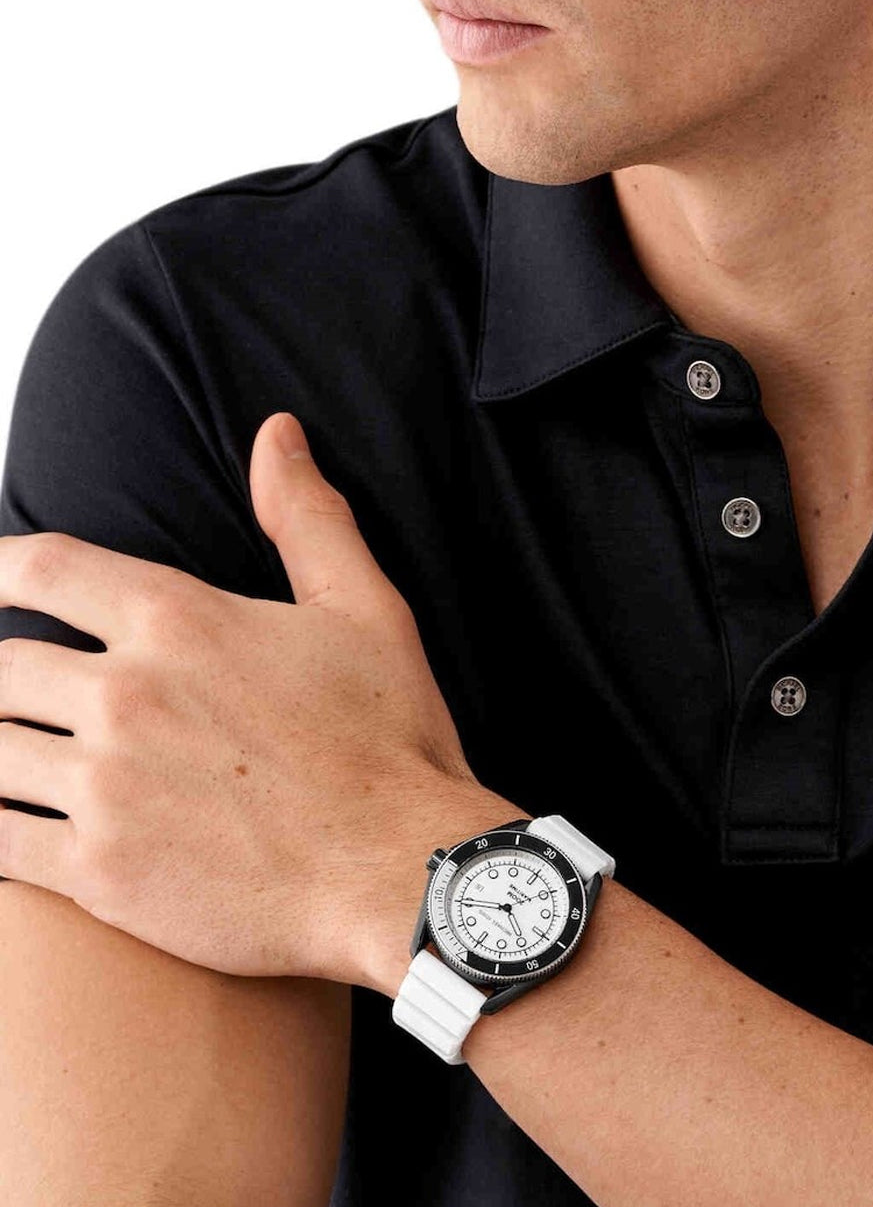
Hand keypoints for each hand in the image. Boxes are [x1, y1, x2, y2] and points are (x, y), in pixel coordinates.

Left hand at [0, 411, 488, 983]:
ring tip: (12, 751)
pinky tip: (4, 822)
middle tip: (16, 693)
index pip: (42, 568)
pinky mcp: (99, 873)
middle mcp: (127, 694)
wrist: (400, 870)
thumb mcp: (365, 610)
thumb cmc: (389, 740)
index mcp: (182, 620)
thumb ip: (307, 517)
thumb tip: (276, 432)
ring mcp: (106, 787)